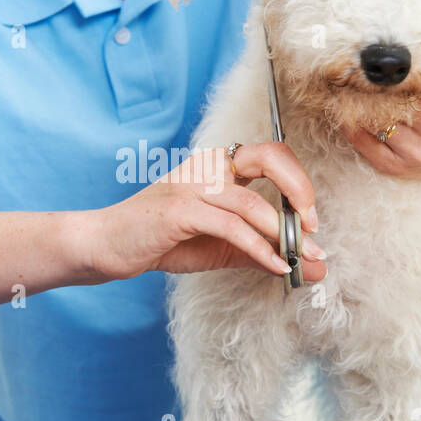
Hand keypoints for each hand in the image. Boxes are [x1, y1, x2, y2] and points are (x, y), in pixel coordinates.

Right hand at [88, 143, 326, 280]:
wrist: (106, 246)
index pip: (271, 154)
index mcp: (218, 166)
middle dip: (299, 190)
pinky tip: (276, 265)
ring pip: (250, 201)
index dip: (298, 181)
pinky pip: (230, 227)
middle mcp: (207, 166)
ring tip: (302, 258)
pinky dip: (259, 248)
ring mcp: (191, 185)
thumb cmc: (162, 241)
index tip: (311, 218)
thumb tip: (314, 266)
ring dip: (282, 232)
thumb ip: (266, 251)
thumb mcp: (223, 247)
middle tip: (313, 226)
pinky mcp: (178, 211)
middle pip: (268, 157)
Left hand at [339, 0, 420, 180]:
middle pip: (402, 104)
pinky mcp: (396, 168)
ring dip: (359, 101)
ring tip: (344, 78)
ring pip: (379, 122)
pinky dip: (349, 122)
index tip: (403, 64)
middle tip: (354, 60)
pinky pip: (363, 143)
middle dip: (380, 84)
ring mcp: (419, 155)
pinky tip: (342, 102)